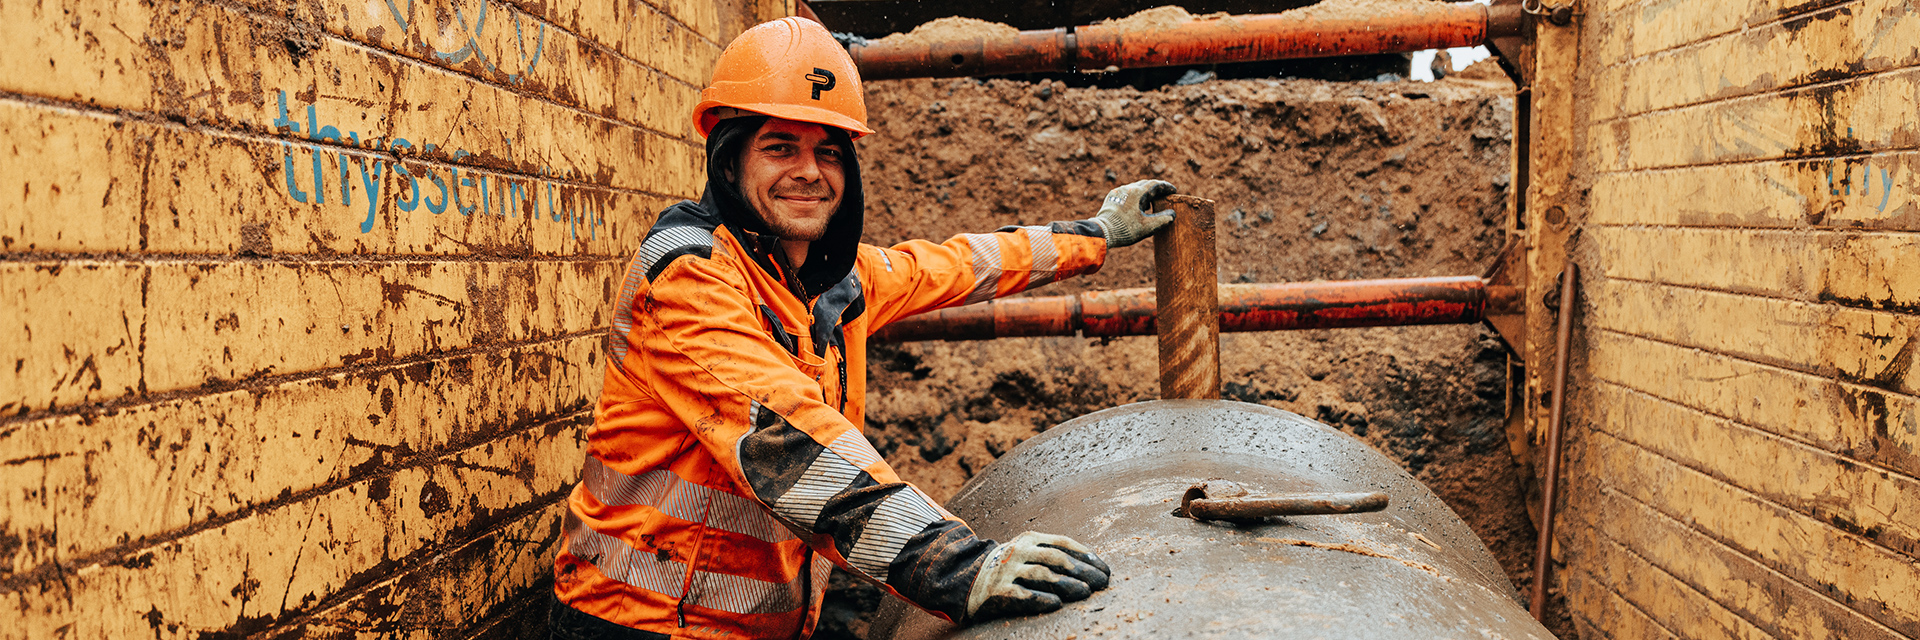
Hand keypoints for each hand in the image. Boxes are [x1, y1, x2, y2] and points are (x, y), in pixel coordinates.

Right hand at [964, 531, 1112, 621]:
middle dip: (1082, 570)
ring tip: (1086, 592)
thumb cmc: (1010, 567)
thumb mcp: (1028, 552)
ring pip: (1042, 575)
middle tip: (1102, 582)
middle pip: (1056, 558)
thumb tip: (1091, 568)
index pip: (1063, 543)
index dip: (1086, 555)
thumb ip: (1052, 554)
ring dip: (1067, 584)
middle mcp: (1019, 551)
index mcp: (1030, 539)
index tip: (1105, 569)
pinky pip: (1023, 595)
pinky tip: (1057, 604)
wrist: (968, 578)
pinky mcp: (998, 591)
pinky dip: (1041, 599)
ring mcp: (1007, 570)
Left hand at [1091, 179, 1177, 247]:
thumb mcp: (1148, 227)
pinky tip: (1137, 207)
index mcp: (1137, 192)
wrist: (1102, 232)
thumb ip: (1162, 219)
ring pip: (1135, 189)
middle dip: (1156, 189)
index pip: (1155, 184)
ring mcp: (1117, 193)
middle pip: (1145, 184)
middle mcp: (1127, 189)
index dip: (1166, 187)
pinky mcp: (1111, 198)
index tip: (1173, 190)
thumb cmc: (1125, 229)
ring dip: (1145, 194)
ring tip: (1151, 204)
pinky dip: (1135, 197)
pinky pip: (1126, 194)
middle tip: (1164, 195)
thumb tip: (1172, 214)